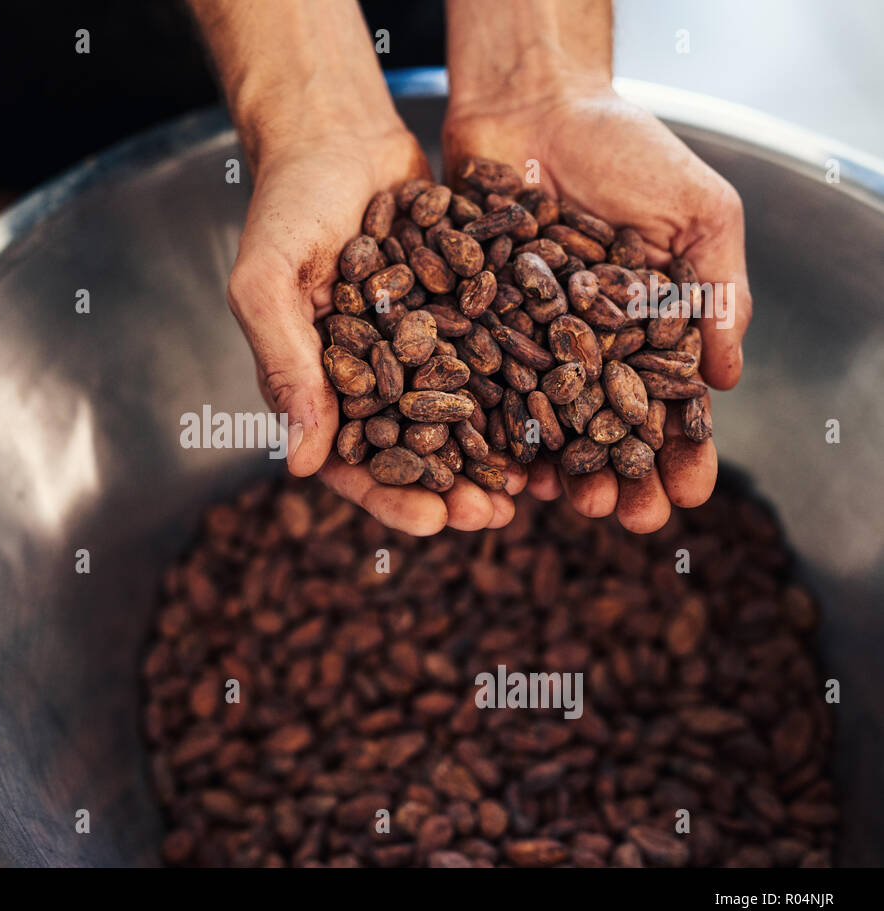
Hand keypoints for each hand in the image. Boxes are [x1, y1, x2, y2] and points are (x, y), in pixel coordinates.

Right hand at [228, 129, 525, 535]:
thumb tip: (302, 462)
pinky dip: (521, 386)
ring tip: (534, 482)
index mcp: (316, 383)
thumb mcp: (268, 282)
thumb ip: (285, 365)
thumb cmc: (286, 204)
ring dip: (493, 452)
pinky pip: (492, 358)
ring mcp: (416, 346)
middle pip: (414, 449)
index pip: (351, 462)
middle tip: (495, 514)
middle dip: (454, 487)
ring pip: (461, 414)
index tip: (435, 522)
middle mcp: (369, 376)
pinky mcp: (457, 311)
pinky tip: (559, 408)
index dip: (391, 496)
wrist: (336, 132)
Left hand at [444, 88, 750, 532]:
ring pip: (545, 422)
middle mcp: (587, 345)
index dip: (681, 450)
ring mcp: (528, 341)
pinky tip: (504, 468)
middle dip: (621, 475)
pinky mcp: (473, 327)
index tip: (689, 492)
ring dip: (560, 468)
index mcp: (649, 327)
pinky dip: (493, 430)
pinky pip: (482, 389)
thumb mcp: (697, 208)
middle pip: (605, 427)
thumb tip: (729, 376)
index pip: (669, 403)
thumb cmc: (626, 147)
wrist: (533, 103)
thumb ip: (717, 288)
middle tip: (629, 517)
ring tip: (571, 504)